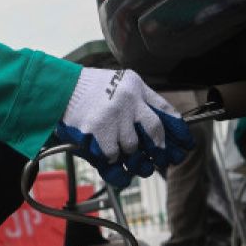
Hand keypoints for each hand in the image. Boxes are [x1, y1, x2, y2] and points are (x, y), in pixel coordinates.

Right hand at [56, 68, 194, 186]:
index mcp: (136, 87)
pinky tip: (109, 158)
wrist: (59, 88)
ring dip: (131, 157)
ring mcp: (114, 115)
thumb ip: (138, 102)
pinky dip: (112, 160)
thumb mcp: (119, 85)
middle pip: (155, 132)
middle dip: (160, 151)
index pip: (165, 110)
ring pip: (132, 147)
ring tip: (131, 161)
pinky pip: (113, 155)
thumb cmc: (89, 90)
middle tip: (161, 161)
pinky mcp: (99, 130)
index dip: (178, 130)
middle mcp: (129, 99)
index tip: (185, 144)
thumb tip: (159, 132)